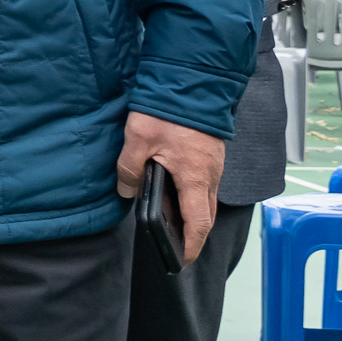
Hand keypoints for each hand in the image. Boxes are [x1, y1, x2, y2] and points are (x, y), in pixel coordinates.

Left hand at [115, 112, 224, 264]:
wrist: (191, 80)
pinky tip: (171, 191)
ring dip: (190, 212)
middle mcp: (210, 175)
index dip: (190, 245)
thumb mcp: (137, 139)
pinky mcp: (210, 155)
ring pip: (204, 199)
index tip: (181, 260)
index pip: (198, 224)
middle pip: (205, 215)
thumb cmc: (167, 110)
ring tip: (168, 219)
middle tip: (173, 245)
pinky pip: (203, 183)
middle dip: (191, 234)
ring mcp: (213, 164)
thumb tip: (127, 192)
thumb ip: (129, 170)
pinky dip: (191, 194)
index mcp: (195, 177)